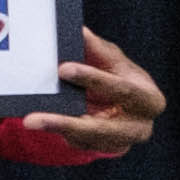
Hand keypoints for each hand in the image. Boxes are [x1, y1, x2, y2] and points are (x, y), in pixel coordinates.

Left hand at [20, 27, 165, 159]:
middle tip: (32, 119)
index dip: (93, 79)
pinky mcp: (103, 148)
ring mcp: (121, 142)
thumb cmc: (120, 76)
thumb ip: (98, 49)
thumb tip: (78, 31)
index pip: (122, 89)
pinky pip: (79, 143)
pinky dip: (59, 133)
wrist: (125, 102)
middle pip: (103, 128)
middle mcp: (139, 126)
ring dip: (57, 130)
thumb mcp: (112, 60)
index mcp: (149, 99)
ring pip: (87, 139)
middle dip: (67, 122)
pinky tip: (40, 124)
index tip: (63, 69)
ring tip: (30, 121)